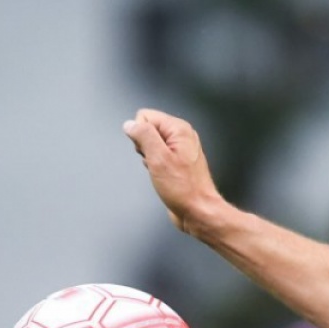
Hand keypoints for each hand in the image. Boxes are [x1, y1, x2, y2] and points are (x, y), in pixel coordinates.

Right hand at [122, 109, 223, 232]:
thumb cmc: (184, 188)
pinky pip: (156, 157)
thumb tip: (130, 124)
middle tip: (156, 163)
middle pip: (147, 130)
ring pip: (150, 145)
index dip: (140, 135)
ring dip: (149, 159)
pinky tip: (162, 177)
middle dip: (144, 147)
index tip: (150, 152)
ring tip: (161, 172)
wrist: (198, 210)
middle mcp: (182, 136)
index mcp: (179, 129)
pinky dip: (154, 167)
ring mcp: (180, 150)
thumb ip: (143, 136)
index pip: (145, 116)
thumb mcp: (158, 158)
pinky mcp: (177, 162)